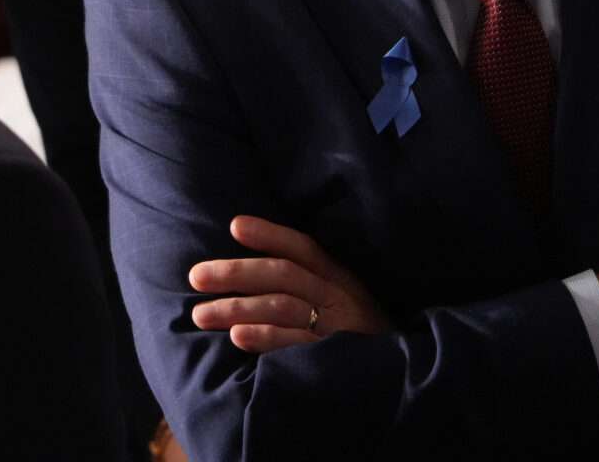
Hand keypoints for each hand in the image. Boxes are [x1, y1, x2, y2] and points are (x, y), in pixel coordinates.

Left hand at [189, 215, 390, 352]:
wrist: (403, 372)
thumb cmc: (361, 332)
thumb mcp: (345, 297)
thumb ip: (309, 282)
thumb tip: (252, 271)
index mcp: (338, 276)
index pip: (301, 247)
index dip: (269, 235)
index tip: (234, 226)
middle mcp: (337, 296)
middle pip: (282, 274)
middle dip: (236, 273)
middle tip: (196, 276)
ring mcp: (336, 327)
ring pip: (282, 307)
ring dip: (237, 308)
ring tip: (200, 314)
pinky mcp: (332, 357)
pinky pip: (295, 344)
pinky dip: (265, 338)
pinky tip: (237, 337)